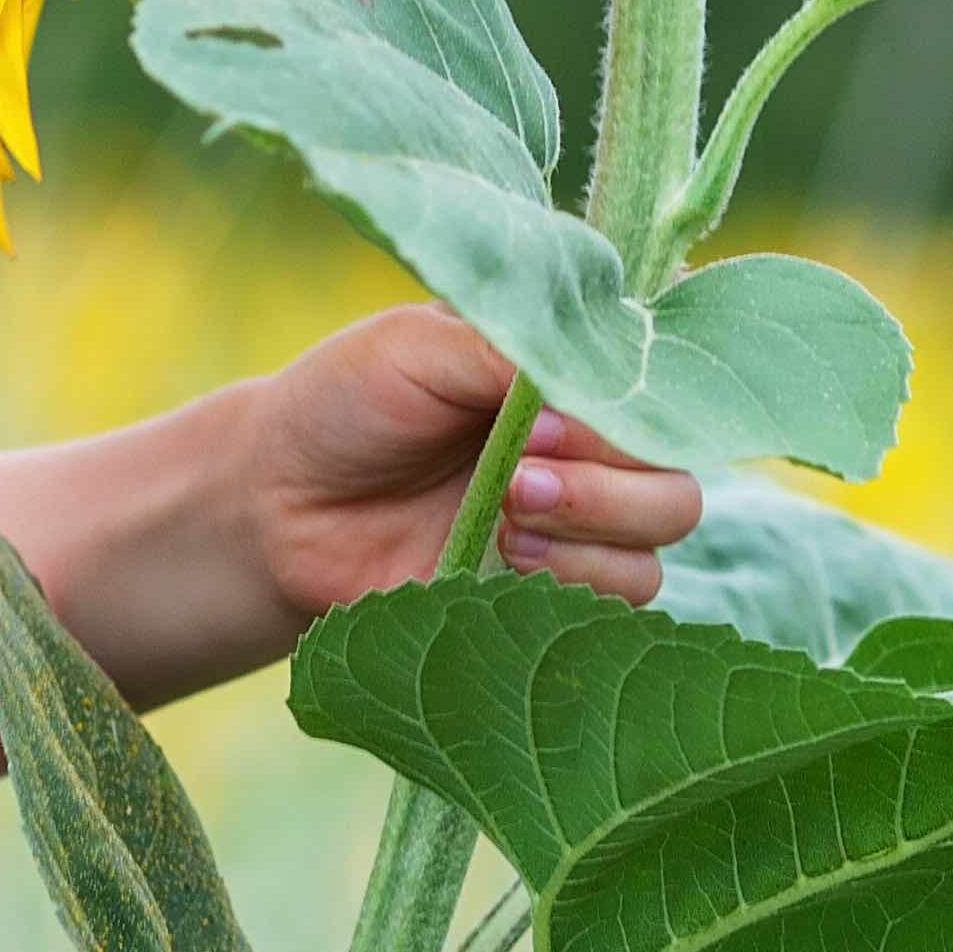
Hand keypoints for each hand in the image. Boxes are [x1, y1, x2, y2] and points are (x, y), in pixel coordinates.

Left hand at [246, 304, 704, 633]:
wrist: (276, 505)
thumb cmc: (344, 403)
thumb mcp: (416, 347)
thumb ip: (507, 349)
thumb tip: (592, 367)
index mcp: (571, 376)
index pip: (661, 393)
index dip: (625, 413)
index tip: (542, 419)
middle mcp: (591, 451)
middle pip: (677, 481)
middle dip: (608, 485)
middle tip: (516, 478)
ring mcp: (576, 528)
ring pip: (656, 547)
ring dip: (589, 534)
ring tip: (501, 518)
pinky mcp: (549, 597)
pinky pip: (616, 604)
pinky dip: (569, 583)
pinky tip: (498, 560)